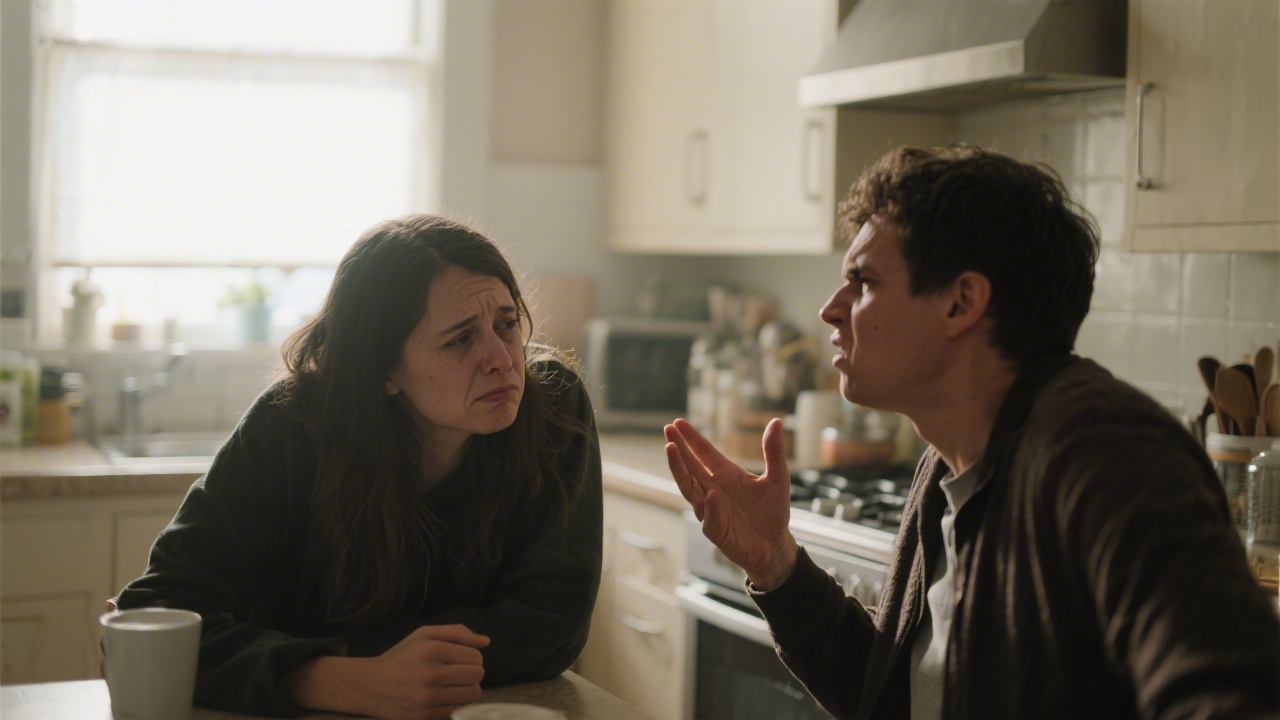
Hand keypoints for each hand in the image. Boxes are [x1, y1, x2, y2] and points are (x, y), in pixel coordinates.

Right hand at [287, 624, 489, 719]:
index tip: (460, 660)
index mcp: (431, 650)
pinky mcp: (425, 717)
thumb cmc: (401, 657)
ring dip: (467, 690)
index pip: (476, 657)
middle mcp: (430, 675)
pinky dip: (455, 705)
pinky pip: (458, 711)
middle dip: (471, 674)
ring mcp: (428, 699)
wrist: (371, 686)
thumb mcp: (424, 635)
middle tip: (457, 673)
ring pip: (472, 695)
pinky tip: (443, 698)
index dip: (472, 658)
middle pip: (477, 676)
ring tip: (452, 685)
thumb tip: (485, 641)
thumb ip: (456, 633)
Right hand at [665, 418, 798, 589]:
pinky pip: (710, 517)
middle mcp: (713, 489)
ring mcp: (711, 509)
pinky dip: (710, 506)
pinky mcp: (716, 530)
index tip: (677, 423)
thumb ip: (773, 451)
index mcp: (726, 474)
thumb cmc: (773, 512)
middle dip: (678, 448)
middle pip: (690, 466)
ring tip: (672, 450)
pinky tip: (711, 494)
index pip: (704, 452)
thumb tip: (776, 420)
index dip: (691, 438)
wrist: (774, 545)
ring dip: (680, 470)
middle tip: (668, 430)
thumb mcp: (778, 478)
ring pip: (689, 488)